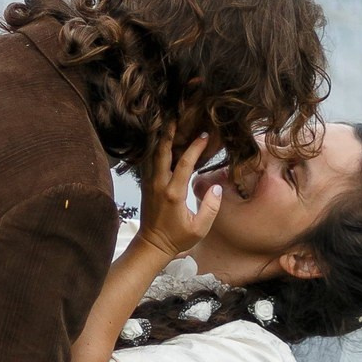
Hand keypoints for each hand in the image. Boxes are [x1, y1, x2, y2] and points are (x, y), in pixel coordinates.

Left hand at [136, 132, 224, 264]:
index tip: (204, 135)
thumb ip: (210, 207)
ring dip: (160, 138)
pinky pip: (148, 162)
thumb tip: (216, 186)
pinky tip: (159, 140)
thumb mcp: (200, 228)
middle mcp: (159, 185)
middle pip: (162, 152)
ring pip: (153, 155)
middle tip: (176, 117)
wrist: (152, 245)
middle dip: (169, 133)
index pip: (184, 164)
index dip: (195, 147)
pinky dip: (154, 149)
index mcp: (173, 194)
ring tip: (167, 123)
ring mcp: (149, 184)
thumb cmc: (177, 238)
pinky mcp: (145, 185)